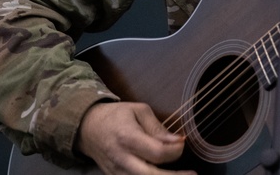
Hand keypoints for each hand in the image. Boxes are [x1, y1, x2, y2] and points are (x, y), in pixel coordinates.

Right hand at [76, 101, 194, 174]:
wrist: (87, 128)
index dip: (174, 151)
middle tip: (192, 174)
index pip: (156, 152)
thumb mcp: (138, 111)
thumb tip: (177, 141)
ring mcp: (117, 172)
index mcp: (128, 138)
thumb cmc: (116, 116)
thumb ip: (157, 128)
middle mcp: (122, 159)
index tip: (183, 142)